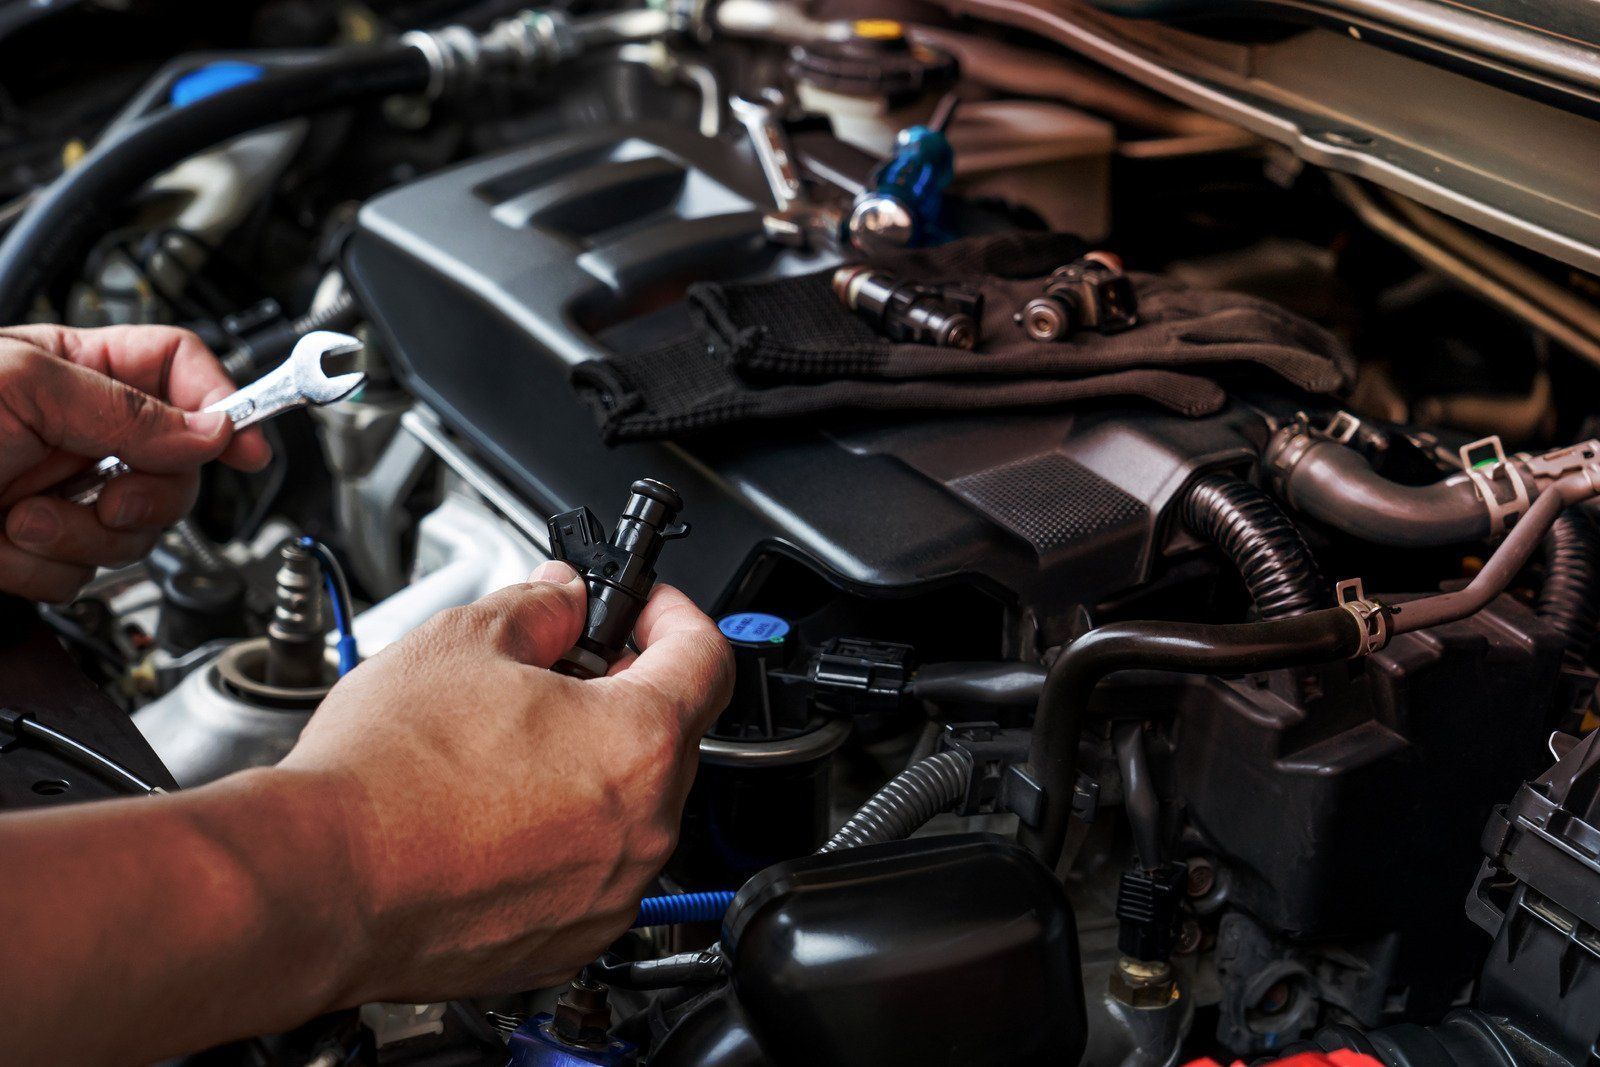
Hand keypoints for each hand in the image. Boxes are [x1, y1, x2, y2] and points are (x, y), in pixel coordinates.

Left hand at [0, 324, 270, 601]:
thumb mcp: (23, 385)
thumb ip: (125, 407)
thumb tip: (213, 430)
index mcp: (77, 372)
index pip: (180, 370)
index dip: (223, 404)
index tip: (247, 448)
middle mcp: (81, 433)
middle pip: (179, 467)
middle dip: (149, 497)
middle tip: (112, 499)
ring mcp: (65, 494)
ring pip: (139, 532)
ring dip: (82, 538)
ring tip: (23, 519)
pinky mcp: (42, 549)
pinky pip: (84, 576)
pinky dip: (43, 571)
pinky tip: (3, 545)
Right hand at [280, 560, 733, 1001]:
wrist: (316, 884)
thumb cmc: (383, 777)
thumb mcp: (465, 641)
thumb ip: (539, 606)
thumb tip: (564, 597)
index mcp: (637, 743)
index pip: (707, 657)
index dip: (674, 615)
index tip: (644, 608)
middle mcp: (643, 829)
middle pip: (670, 734)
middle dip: (626, 687)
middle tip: (563, 665)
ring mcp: (609, 893)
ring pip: (633, 805)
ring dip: (595, 763)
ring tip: (513, 741)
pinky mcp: (570, 939)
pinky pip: (595, 869)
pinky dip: (567, 833)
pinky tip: (500, 809)